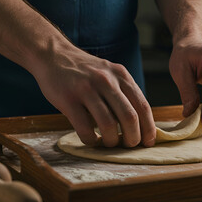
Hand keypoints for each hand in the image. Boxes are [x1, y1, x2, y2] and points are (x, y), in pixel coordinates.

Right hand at [33, 45, 155, 146]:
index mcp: (121, 75)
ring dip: (112, 141)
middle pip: (129, 117)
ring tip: (109, 144)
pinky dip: (91, 140)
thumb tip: (140, 124)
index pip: (143, 106)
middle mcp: (107, 81)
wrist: (53, 55)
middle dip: (133, 138)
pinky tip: (92, 140)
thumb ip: (124, 93)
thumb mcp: (110, 73)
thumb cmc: (85, 71)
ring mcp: (87, 89)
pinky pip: (84, 128)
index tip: (148, 142)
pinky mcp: (68, 99)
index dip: (149, 128)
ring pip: (108, 125)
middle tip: (129, 146)